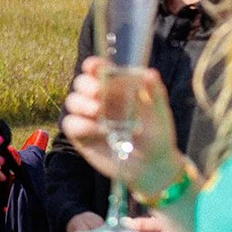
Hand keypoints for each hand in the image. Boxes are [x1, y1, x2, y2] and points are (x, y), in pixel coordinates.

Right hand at [62, 59, 183, 192]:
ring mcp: (88, 118)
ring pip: (72, 102)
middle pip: (81, 84)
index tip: (94, 66)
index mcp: (115, 89)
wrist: (153, 166)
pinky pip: (71, 124)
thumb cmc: (157, 135)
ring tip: (98, 111)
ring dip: (82, 103)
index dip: (93, 65)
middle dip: (86, 85)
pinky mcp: (81, 136)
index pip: (97, 70)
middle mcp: (98, 100)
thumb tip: (149, 73)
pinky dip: (81, 124)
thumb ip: (155, 92)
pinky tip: (98, 130)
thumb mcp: (160, 112)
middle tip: (98, 92)